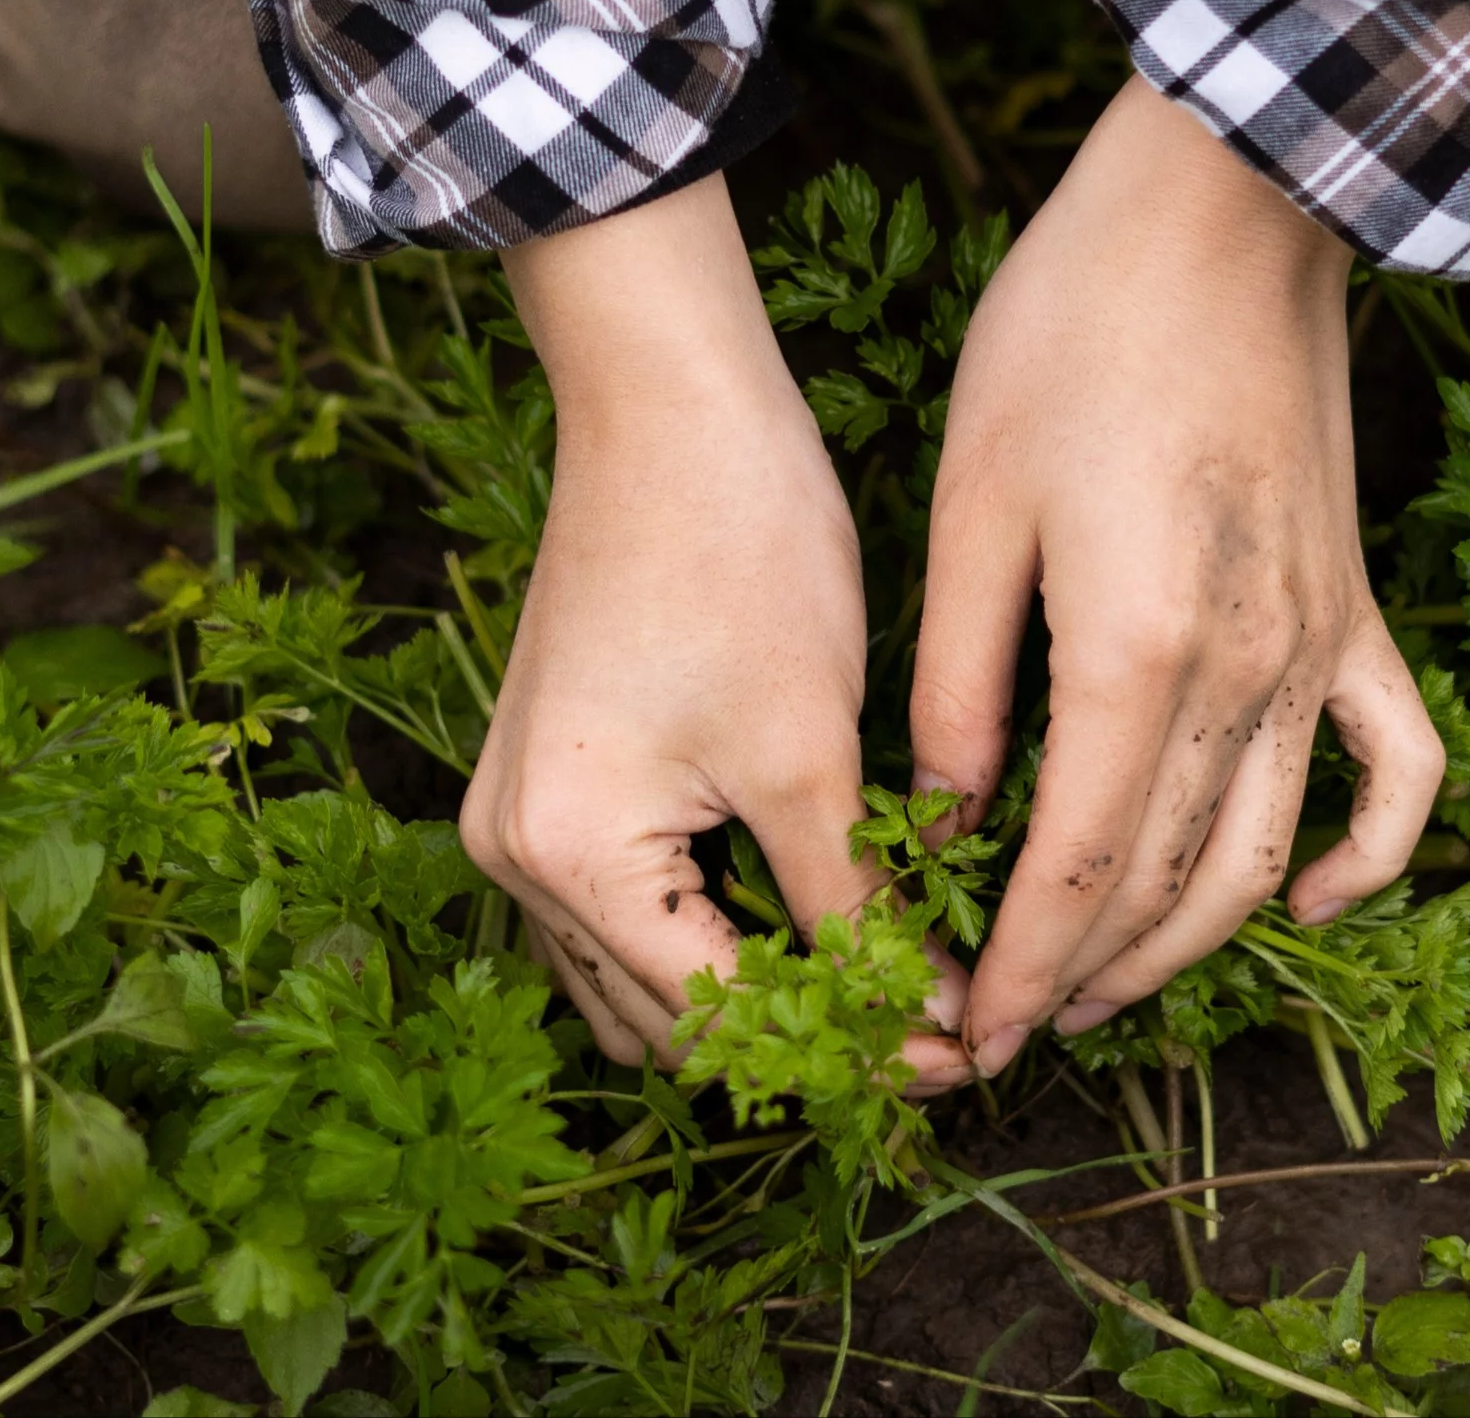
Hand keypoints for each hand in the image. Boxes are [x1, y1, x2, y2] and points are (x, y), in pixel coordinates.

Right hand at [460, 175, 971, 1086]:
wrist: (667, 408)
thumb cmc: (740, 555)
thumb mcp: (810, 754)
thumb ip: (856, 908)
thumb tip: (924, 1020)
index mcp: (569, 855)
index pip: (718, 1016)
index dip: (845, 1050)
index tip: (955, 1060)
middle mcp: (513, 856)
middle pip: (665, 1017)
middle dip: (795, 1029)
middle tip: (925, 1024)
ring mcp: (517, 817)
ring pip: (641, 972)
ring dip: (748, 985)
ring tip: (878, 975)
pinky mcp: (546, 779)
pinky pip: (625, 906)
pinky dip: (708, 925)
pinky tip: (802, 906)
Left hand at [913, 77, 1445, 1076]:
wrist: (1229, 210)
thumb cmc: (1074, 331)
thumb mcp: (971, 503)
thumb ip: (962, 680)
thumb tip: (943, 817)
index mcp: (1136, 650)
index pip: (1075, 869)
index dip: (1018, 968)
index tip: (970, 1032)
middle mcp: (1247, 672)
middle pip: (1168, 884)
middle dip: (1083, 977)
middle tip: (1010, 1028)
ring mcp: (1319, 646)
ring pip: (1263, 854)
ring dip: (1187, 945)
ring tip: (1104, 990)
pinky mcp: (1355, 609)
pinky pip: (1394, 768)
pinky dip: (1364, 856)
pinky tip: (1307, 901)